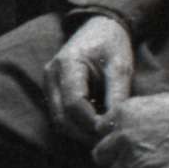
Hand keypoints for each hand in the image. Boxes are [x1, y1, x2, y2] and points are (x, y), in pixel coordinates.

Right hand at [44, 14, 133, 143]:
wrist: (99, 27)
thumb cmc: (111, 44)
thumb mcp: (120, 66)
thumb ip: (117, 94)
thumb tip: (115, 125)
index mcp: (67, 64)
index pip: (74, 104)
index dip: (93, 122)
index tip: (113, 130)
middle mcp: (51, 75)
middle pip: (61, 117)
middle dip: (85, 133)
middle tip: (109, 140)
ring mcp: (48, 83)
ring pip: (58, 120)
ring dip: (79, 133)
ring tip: (103, 135)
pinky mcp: (52, 90)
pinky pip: (59, 115)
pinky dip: (75, 126)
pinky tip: (95, 125)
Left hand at [90, 91, 168, 167]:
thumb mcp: (147, 103)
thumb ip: (126, 116)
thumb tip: (115, 128)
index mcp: (120, 115)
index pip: (99, 131)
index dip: (109, 138)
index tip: (118, 143)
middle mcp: (121, 136)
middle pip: (100, 155)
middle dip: (110, 159)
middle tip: (125, 160)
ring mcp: (133, 158)